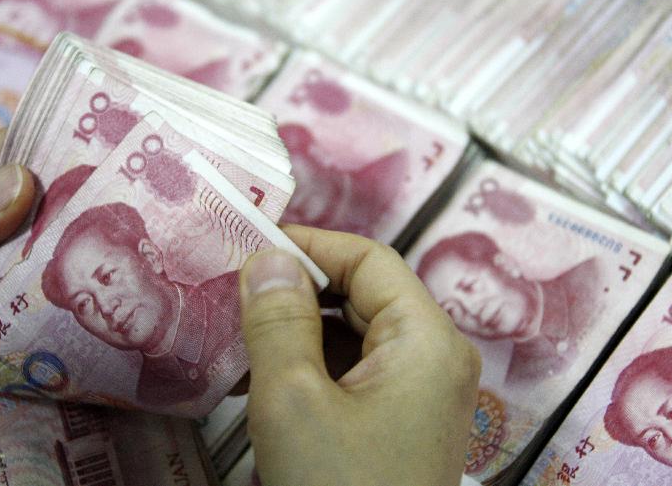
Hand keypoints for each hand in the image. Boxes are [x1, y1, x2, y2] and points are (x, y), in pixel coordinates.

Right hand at [239, 225, 480, 485]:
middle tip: (235, 294)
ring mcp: (422, 396)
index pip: (370, 260)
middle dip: (299, 292)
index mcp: (427, 340)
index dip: (310, 245)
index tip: (250, 246)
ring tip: (239, 342)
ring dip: (299, 333)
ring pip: (357, 337)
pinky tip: (263, 383)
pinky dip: (312, 370)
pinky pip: (356, 375)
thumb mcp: (294, 401)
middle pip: (365, 296)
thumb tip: (269, 257)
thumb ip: (279, 319)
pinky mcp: (402, 425)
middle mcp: (436, 360)